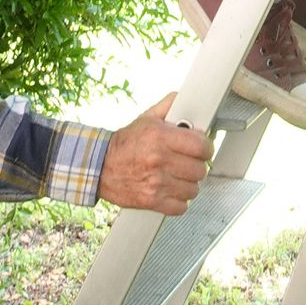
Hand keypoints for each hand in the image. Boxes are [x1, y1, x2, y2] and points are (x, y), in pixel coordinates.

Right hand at [98, 94, 212, 215]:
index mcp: (160, 137)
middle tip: (188, 162)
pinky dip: (179, 201)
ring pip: (193, 190)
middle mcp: (160, 161)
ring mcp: (156, 183)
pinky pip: (181, 207)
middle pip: (200, 170)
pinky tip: (172, 190)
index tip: (203, 148)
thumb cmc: (124, 144)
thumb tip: (184, 97)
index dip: (206, 147)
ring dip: (188, 184)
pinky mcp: (152, 201)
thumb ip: (168, 106)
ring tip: (179, 177)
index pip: (201, 146)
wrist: (99, 167)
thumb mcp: (146, 118)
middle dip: (197, 165)